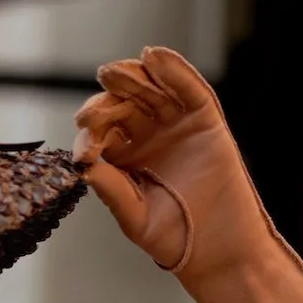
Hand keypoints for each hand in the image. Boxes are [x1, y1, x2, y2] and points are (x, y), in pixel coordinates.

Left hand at [72, 46, 273, 280]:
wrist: (217, 246)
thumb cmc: (174, 238)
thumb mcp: (135, 217)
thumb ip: (112, 192)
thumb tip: (84, 166)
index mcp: (125, 159)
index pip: (102, 134)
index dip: (92, 134)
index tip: (85, 143)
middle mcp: (148, 137)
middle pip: (124, 106)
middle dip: (107, 101)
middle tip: (93, 108)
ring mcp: (175, 125)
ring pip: (152, 91)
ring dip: (133, 78)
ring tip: (114, 74)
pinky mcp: (204, 119)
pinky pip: (188, 89)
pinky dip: (173, 70)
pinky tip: (154, 56)